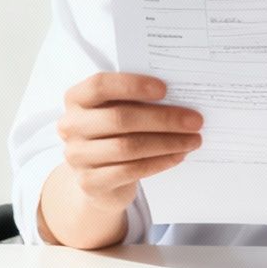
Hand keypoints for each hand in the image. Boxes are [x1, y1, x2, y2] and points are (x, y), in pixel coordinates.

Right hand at [56, 73, 202, 213]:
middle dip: (163, 119)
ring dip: (167, 143)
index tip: (165, 89)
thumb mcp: (119, 111)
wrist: (99, 178)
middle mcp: (71, 126)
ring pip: (128, 147)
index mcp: (76, 99)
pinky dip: (159, 162)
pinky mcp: (90, 182)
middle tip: (195, 120)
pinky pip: (130, 170)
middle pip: (120, 118)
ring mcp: (77, 156)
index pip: (100, 85)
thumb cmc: (115, 133)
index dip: (133, 85)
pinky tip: (178, 156)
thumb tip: (180, 96)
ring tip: (193, 140)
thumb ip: (137, 101)